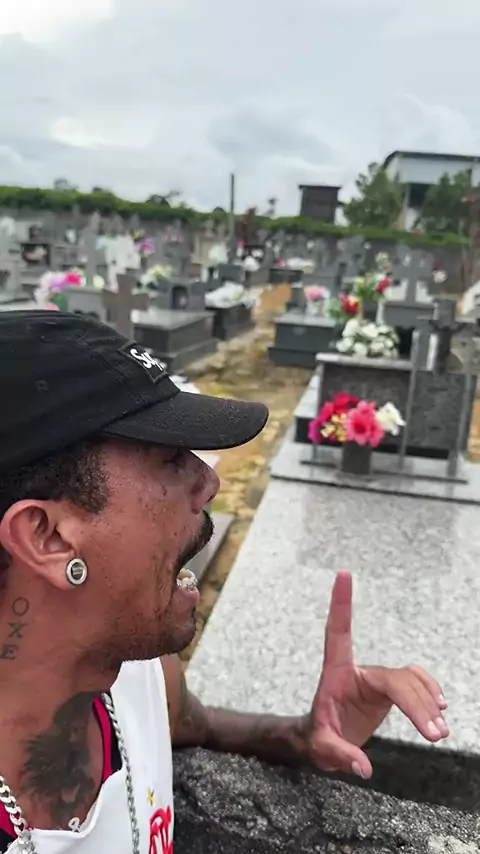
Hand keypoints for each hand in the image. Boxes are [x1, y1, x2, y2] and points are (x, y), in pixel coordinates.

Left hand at [305, 571, 448, 778]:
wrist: (322, 739)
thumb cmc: (316, 736)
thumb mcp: (320, 749)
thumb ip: (338, 754)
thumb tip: (362, 767)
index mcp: (335, 673)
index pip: (338, 630)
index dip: (341, 602)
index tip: (342, 573)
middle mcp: (358, 670)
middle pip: (394, 678)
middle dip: (416, 704)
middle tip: (434, 734)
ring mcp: (375, 679)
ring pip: (409, 682)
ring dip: (426, 704)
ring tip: (438, 732)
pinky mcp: (389, 689)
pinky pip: (414, 683)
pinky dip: (428, 694)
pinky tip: (439, 710)